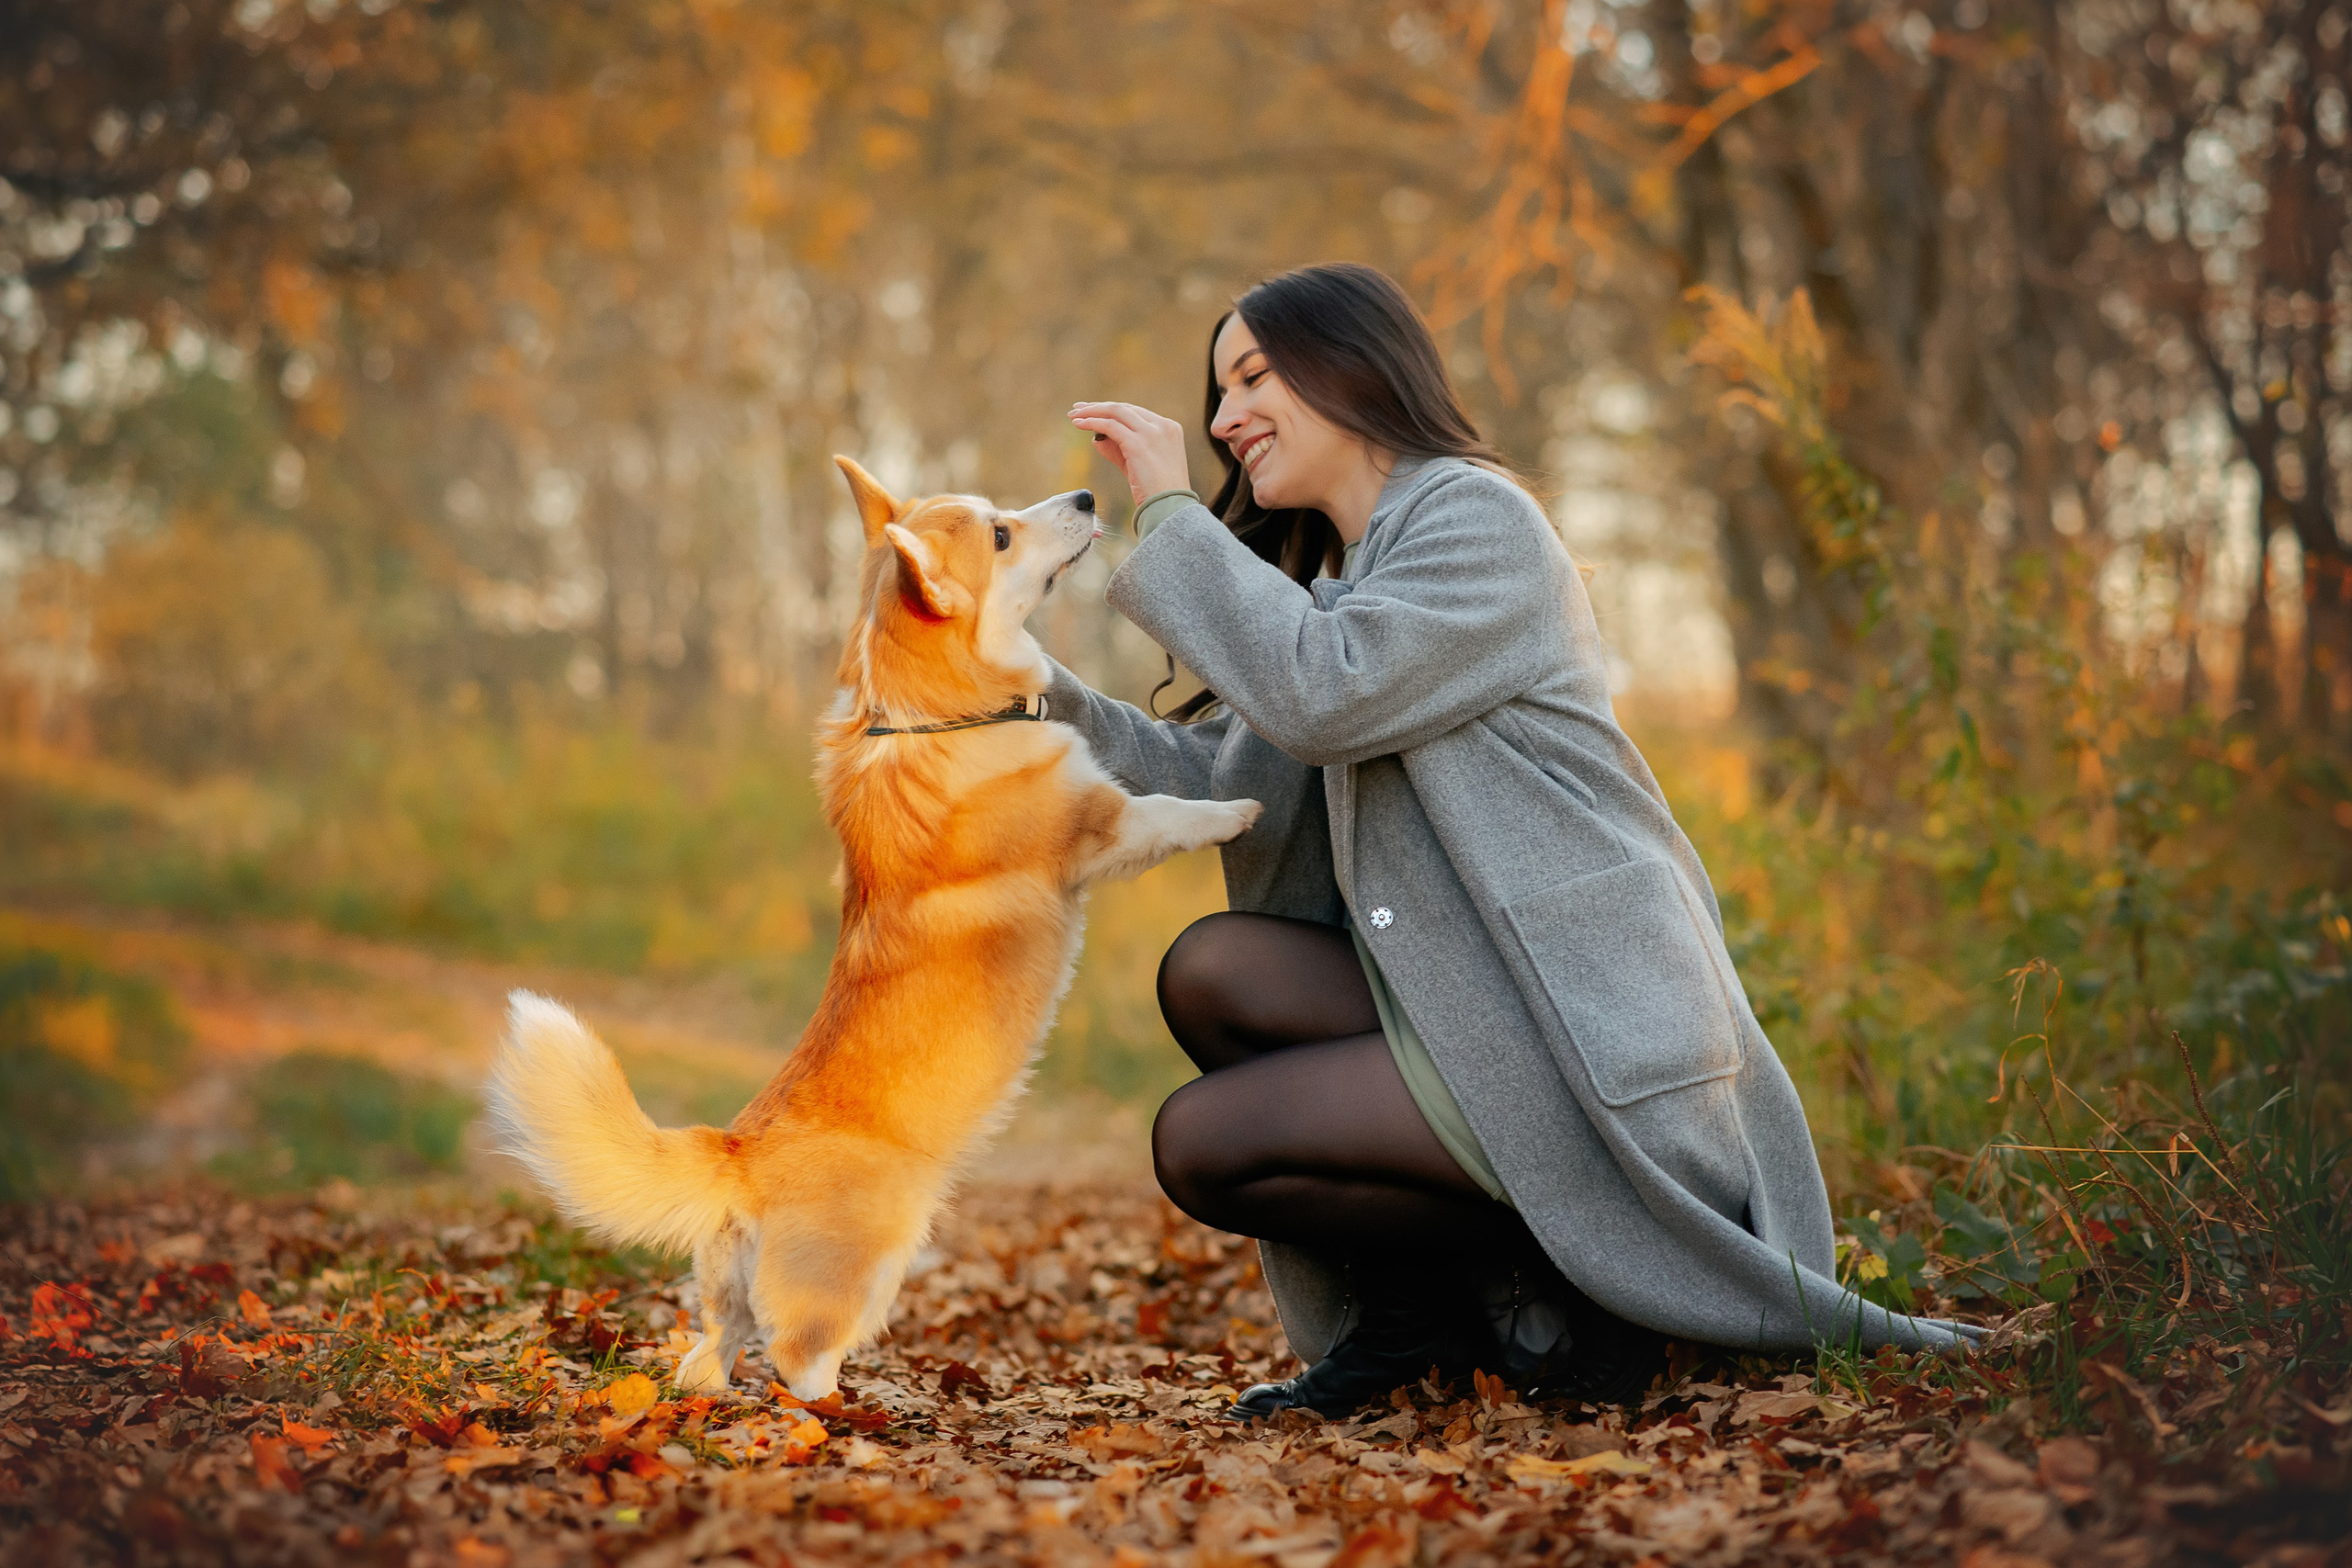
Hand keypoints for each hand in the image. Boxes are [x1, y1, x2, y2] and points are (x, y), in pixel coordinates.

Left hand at [1069, 401, 1190, 506]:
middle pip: (1125, 409)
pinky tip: (1079, 424)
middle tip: (1077, 410)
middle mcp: (1163, 426)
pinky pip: (1110, 426)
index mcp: (1169, 429)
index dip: (1112, 410)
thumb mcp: (1138, 465)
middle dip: (1098, 407)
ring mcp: (1152, 433)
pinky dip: (1092, 422)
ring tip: (1074, 416)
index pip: (1135, 412)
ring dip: (1092, 412)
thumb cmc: (1157, 493)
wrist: (1169, 510)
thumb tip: (1097, 439)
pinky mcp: (1138, 444)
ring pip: (1116, 412)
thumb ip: (1119, 450)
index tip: (1092, 411)